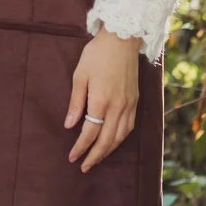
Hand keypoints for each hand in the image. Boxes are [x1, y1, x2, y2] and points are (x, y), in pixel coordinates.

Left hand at [64, 28, 144, 171]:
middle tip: (84, 166)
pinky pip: (129, 127)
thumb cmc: (97, 54)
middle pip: (107, 139)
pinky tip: (113, 142)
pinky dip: (120, 139)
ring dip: (108, 150)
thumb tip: (69, 125)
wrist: (122, 39)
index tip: (73, 157)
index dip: (81, 147)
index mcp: (101, 100)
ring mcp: (129, 105)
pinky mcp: (136, 101)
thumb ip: (75, 102)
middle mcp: (118, 106)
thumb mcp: (80, 75)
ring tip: (97, 158)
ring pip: (120, 136)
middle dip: (95, 156)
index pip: (90, 132)